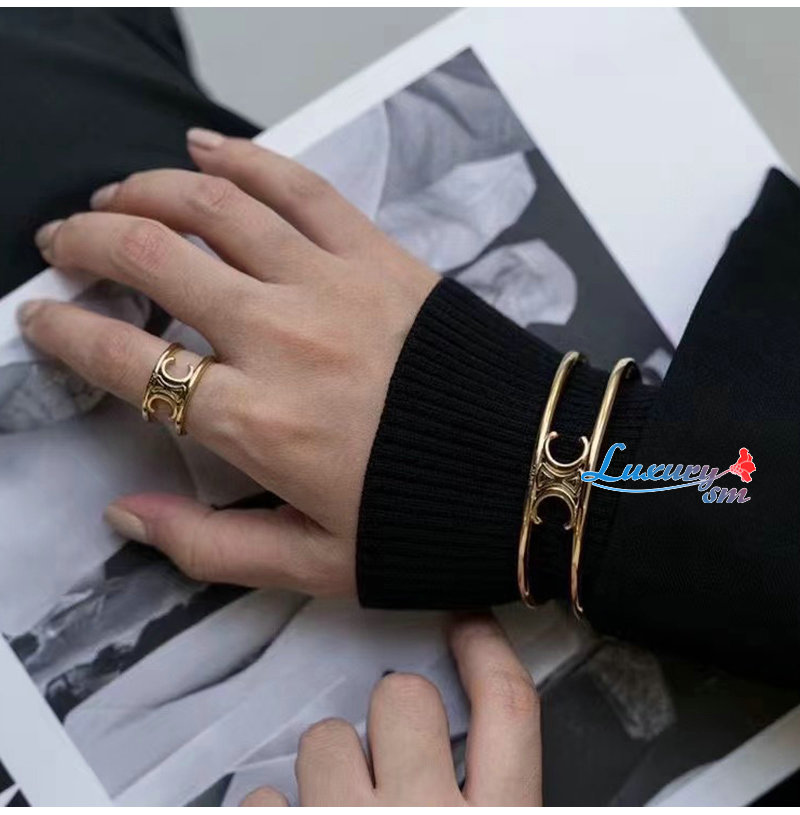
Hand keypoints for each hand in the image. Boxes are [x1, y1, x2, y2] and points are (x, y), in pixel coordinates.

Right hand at [19, 128, 436, 594]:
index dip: (66, 334)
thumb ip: (210, 548)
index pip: (128, 363)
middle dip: (87, 243)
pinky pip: (298, 188)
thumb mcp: (316, 565)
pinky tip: (204, 150)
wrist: (535, 473)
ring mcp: (332, 285)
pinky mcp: (378, 256)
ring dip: (147, 191)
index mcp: (257, 423)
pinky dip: (243, 161)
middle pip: (153, 261)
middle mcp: (281, 339)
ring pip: (214, 209)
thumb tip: (125, 516)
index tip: (39, 318)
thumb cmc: (428, 522)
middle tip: (62, 242)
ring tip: (114, 194)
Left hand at [242, 614, 541, 805]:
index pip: (508, 707)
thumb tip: (461, 743)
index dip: (487, 649)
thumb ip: (488, 788)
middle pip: (404, 697)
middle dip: (390, 712)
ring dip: (327, 769)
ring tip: (337, 814)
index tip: (466, 620)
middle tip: (389, 755)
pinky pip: (264, 795)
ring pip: (325, 738)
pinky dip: (275, 811)